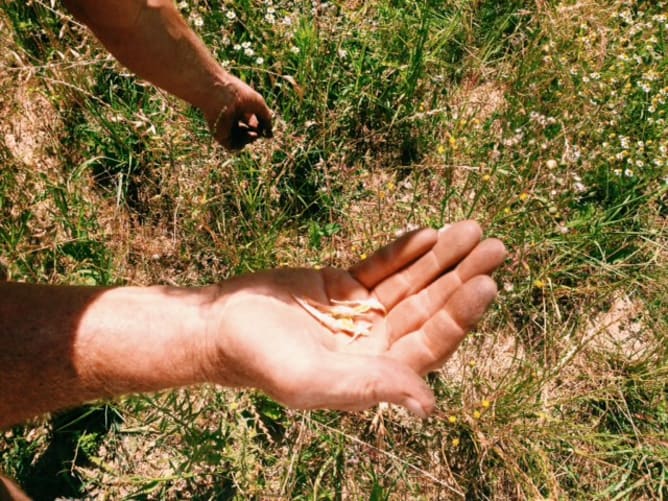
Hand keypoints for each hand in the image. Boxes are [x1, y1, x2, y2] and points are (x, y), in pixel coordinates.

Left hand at [206, 74, 272, 149]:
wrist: (220, 95)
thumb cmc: (238, 94)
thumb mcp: (258, 104)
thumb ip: (266, 119)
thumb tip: (269, 135)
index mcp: (238, 108)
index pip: (252, 121)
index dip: (261, 123)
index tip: (265, 123)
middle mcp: (231, 119)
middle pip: (248, 131)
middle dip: (256, 132)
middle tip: (258, 129)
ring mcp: (226, 128)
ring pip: (242, 139)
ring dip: (251, 138)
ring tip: (254, 133)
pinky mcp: (221, 136)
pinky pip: (235, 146)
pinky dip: (245, 142)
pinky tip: (248, 134)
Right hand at [206, 221, 506, 416]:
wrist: (219, 324)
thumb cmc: (259, 357)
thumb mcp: (311, 378)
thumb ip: (368, 386)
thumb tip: (427, 403)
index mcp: (373, 374)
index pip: (428, 343)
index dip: (459, 315)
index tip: (486, 283)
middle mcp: (374, 345)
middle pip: (428, 308)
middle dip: (460, 277)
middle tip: (495, 246)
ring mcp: (361, 314)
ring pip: (411, 283)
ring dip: (441, 257)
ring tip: (472, 229)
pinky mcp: (344, 287)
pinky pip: (382, 266)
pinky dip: (405, 250)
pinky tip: (429, 234)